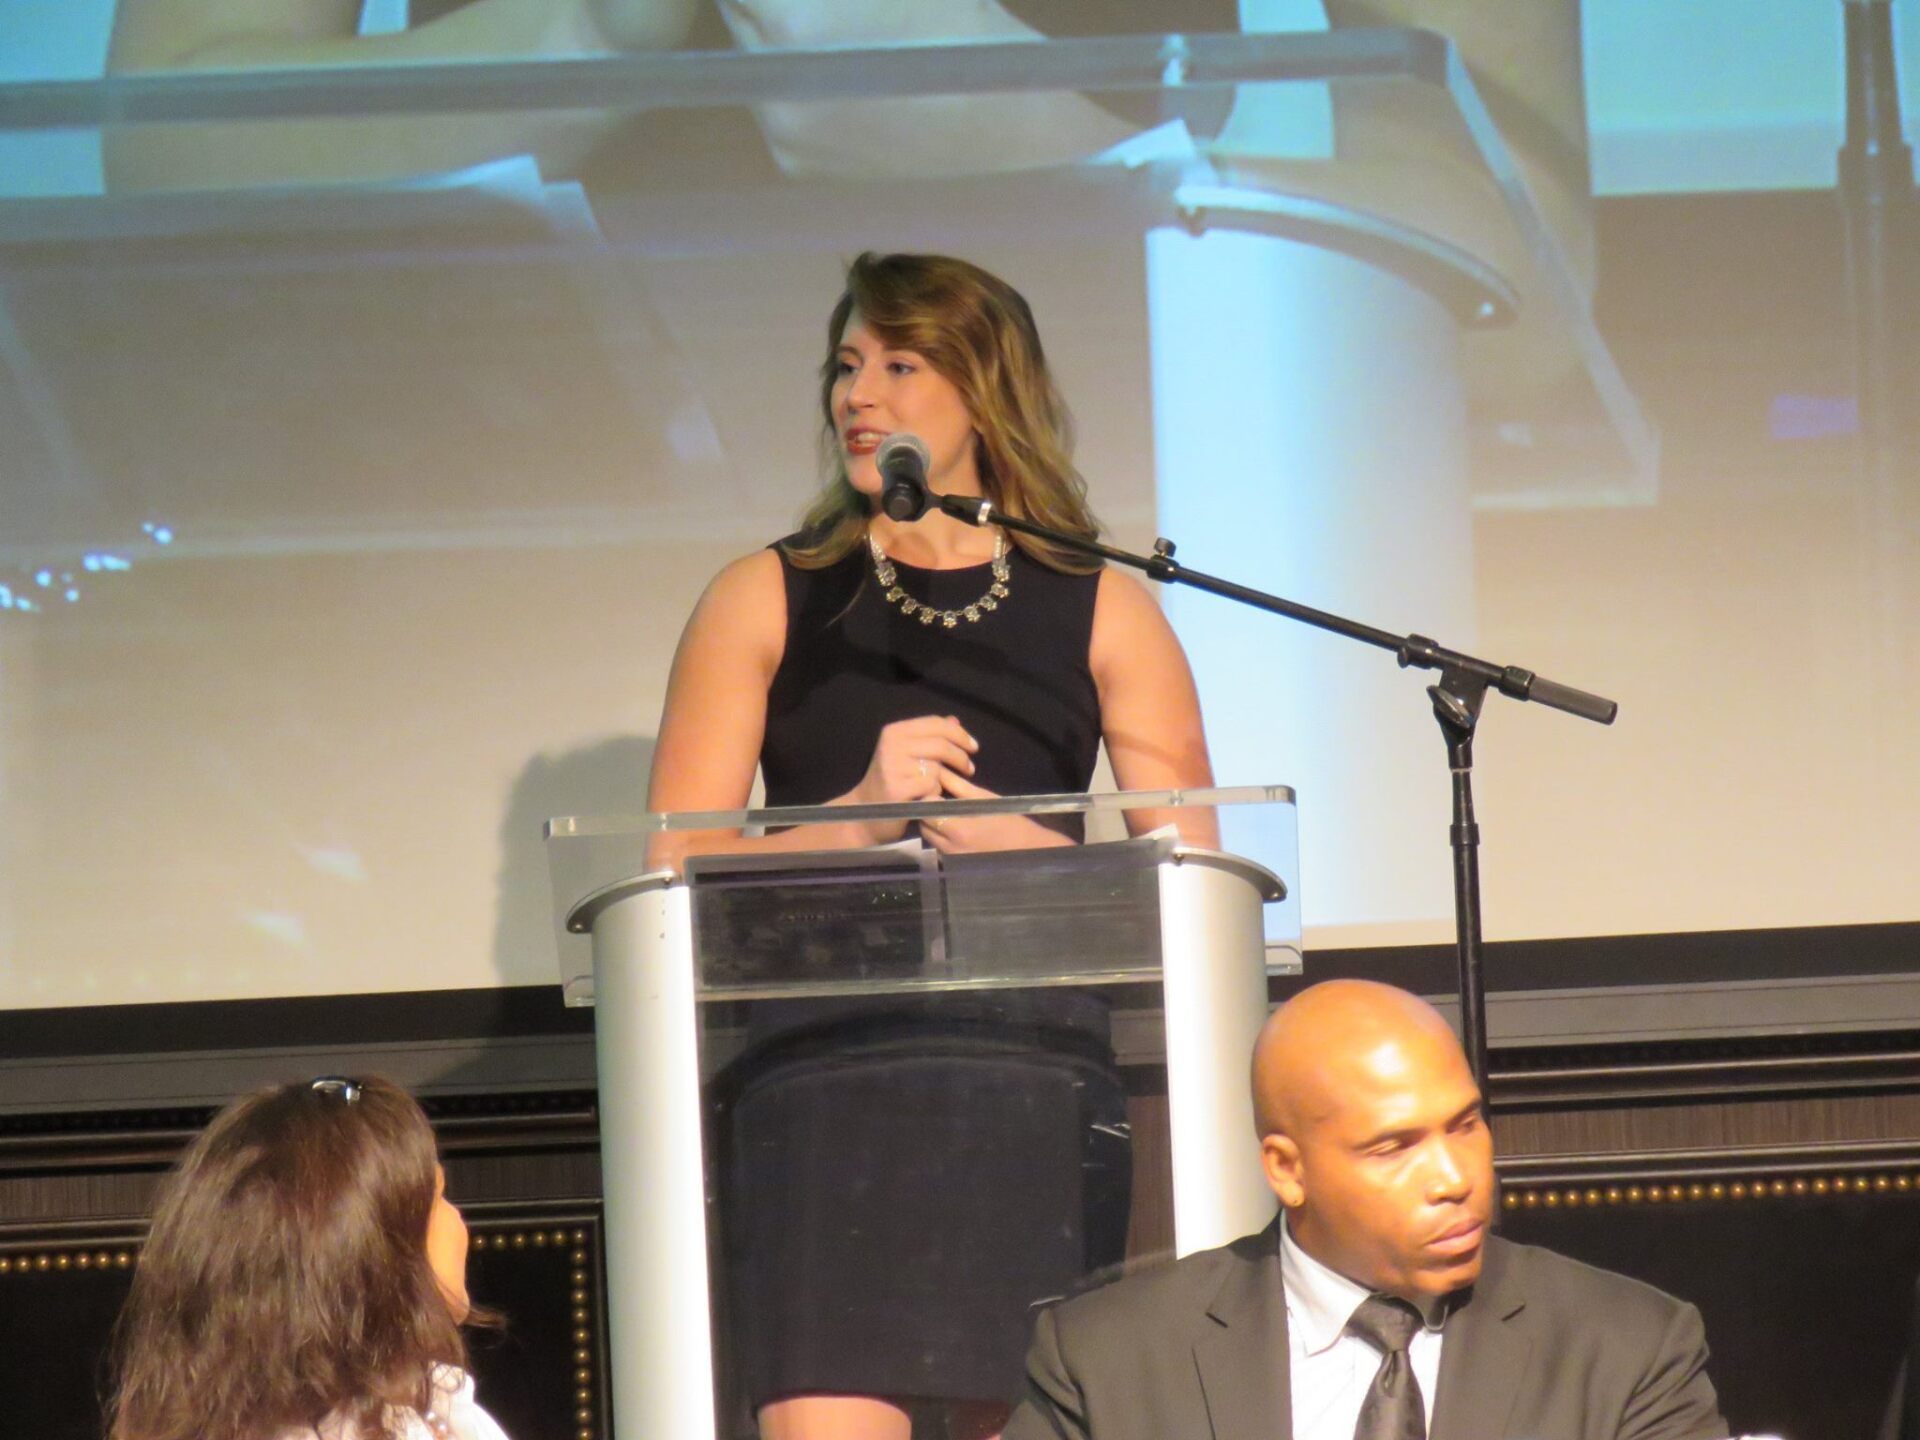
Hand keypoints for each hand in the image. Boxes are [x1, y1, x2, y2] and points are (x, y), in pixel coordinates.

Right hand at [833, 715, 977, 841]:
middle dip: (960, 757)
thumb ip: (930, 737)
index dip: (959, 734)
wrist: (864, 812)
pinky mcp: (897, 788)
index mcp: (894, 731)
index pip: (935, 723)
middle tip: (969, 769)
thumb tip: (955, 721)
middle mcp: (891, 744)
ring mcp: (892, 766)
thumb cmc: (892, 781)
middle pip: (940, 744)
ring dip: (945, 778)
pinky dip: (935, 791)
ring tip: (940, 785)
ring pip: (937, 766)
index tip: (973, 747)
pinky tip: (928, 796)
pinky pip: (931, 785)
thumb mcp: (908, 754)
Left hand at [920, 771, 1074, 854]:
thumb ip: (958, 786)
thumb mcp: (984, 799)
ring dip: (933, 824)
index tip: (934, 789)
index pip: (926, 809)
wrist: (1027, 850)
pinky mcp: (954, 864)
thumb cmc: (1008, 821)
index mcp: (958, 829)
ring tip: (949, 814)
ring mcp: (951, 858)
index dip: (927, 797)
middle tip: (939, 800)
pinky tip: (955, 829)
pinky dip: (941, 837)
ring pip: (929, 837)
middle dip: (927, 811)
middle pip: (923, 824)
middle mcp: (950, 847)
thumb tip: (938, 771)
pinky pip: (938, 847)